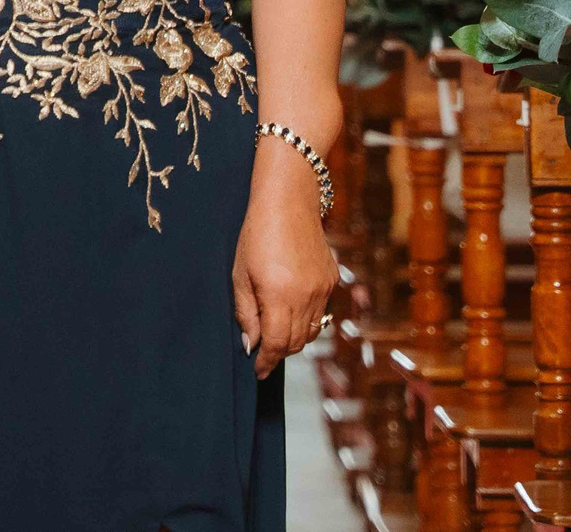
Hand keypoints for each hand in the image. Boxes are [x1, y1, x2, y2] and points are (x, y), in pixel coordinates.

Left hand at [231, 138, 338, 377]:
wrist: (288, 200)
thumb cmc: (256, 233)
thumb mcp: (239, 273)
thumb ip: (245, 312)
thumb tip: (250, 343)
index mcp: (279, 296)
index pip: (276, 345)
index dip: (266, 362)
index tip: (257, 370)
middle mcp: (306, 297)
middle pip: (296, 343)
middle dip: (278, 352)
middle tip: (262, 351)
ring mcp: (323, 290)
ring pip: (311, 331)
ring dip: (293, 339)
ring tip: (275, 331)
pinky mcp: (331, 280)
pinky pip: (321, 312)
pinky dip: (307, 319)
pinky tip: (291, 308)